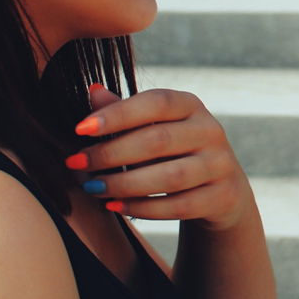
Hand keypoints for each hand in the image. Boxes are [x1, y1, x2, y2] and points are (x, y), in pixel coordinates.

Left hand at [69, 85, 257, 232]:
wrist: (220, 191)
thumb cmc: (174, 153)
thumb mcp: (152, 128)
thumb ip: (124, 113)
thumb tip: (93, 90)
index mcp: (190, 105)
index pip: (156, 102)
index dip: (117, 114)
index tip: (79, 129)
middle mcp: (210, 130)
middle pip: (159, 140)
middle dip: (112, 153)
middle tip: (76, 164)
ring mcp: (220, 165)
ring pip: (170, 177)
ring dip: (125, 184)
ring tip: (93, 188)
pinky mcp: (222, 196)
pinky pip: (180, 206)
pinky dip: (143, 208)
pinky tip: (115, 207)